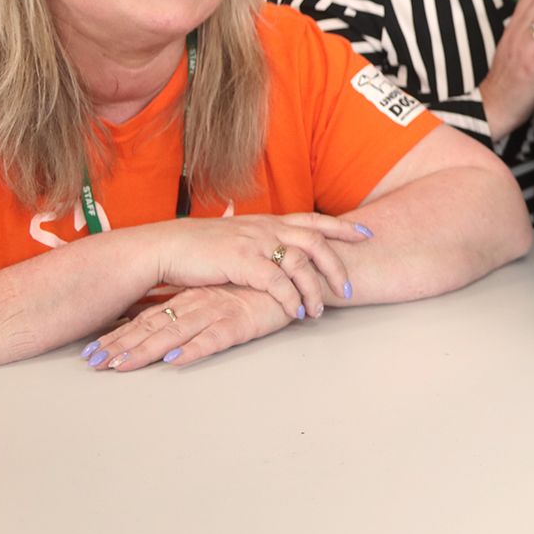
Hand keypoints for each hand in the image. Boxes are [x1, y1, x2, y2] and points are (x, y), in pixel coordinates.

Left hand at [84, 285, 295, 371]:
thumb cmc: (261, 286)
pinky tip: (174, 360)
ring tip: (120, 366)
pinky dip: (193, 350)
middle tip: (93, 363)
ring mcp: (218, 310)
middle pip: (153, 327)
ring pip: (175, 333)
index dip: (120, 335)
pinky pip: (214, 338)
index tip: (92, 351)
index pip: (148, 318)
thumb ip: (196, 303)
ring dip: (146, 351)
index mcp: (192, 297)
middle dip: (121, 345)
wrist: (298, 273)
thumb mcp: (222, 292)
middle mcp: (199, 303)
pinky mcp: (242, 320)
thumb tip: (166, 319)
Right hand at [144, 213, 371, 320]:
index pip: (313, 220)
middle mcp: (266, 228)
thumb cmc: (200, 246)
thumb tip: (274, 247)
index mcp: (268, 221)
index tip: (366, 234)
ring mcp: (255, 243)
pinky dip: (290, 298)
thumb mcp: (237, 236)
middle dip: (336, 266)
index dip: (342, 227)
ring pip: (300, 263)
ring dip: (313, 289)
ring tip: (318, 312)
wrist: (167, 246)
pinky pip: (276, 281)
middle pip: (315, 242)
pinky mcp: (241, 262)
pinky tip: (295, 312)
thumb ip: (259, 239)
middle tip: (348, 288)